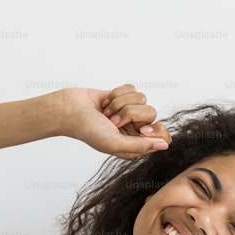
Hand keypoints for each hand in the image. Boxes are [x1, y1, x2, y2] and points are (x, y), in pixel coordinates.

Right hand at [57, 84, 171, 159]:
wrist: (69, 110)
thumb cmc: (88, 130)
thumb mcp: (115, 143)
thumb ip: (141, 146)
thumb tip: (165, 145)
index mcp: (136, 144)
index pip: (163, 136)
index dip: (155, 130)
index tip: (141, 129)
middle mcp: (134, 128)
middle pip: (151, 113)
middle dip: (130, 113)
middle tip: (113, 121)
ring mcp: (129, 111)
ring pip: (142, 98)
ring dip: (120, 103)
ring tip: (106, 112)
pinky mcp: (123, 96)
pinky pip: (132, 89)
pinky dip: (117, 93)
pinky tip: (105, 102)